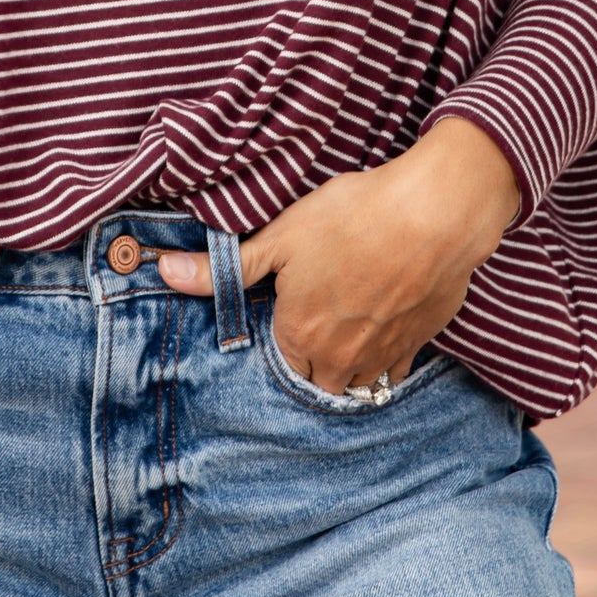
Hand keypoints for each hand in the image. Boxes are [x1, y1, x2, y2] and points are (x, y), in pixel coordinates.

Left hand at [157, 119, 518, 392]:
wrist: (433, 215)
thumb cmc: (352, 220)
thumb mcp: (279, 237)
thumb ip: (224, 267)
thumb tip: (163, 271)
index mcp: (300, 336)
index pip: (280, 366)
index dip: (280, 343)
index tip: (284, 320)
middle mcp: (342, 358)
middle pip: (319, 380)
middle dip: (312, 362)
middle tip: (313, 327)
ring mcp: (386, 354)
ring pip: (359, 380)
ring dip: (348, 366)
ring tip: (344, 333)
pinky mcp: (422, 340)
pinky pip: (397, 368)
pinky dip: (387, 358)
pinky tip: (383, 328)